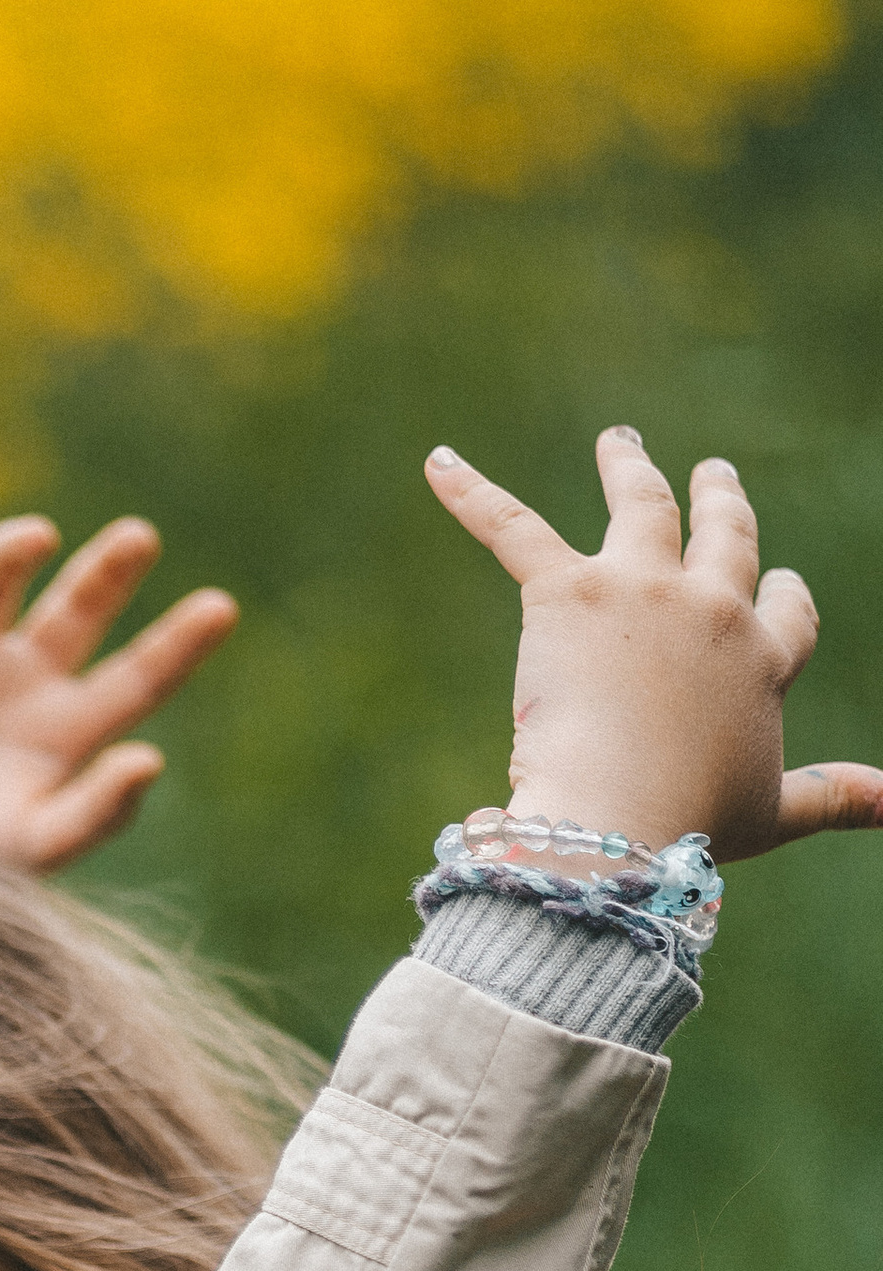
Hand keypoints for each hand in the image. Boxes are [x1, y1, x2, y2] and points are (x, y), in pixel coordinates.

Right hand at [0, 509, 237, 872]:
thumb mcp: (34, 850)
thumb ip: (95, 811)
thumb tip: (151, 759)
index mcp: (64, 732)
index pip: (137, 677)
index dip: (178, 643)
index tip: (222, 608)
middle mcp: (17, 685)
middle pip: (75, 611)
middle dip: (105, 574)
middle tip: (139, 539)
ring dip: (10, 553)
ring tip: (37, 538)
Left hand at [424, 430, 882, 859]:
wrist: (618, 820)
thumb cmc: (690, 827)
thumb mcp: (773, 812)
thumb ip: (833, 797)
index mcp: (759, 662)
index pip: (786, 613)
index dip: (780, 597)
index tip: (776, 583)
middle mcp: (709, 610)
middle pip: (722, 537)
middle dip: (719, 500)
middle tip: (711, 471)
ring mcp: (638, 591)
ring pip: (639, 505)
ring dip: (629, 467)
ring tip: (619, 443)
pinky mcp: (564, 592)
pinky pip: (512, 528)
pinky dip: (472, 495)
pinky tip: (438, 464)